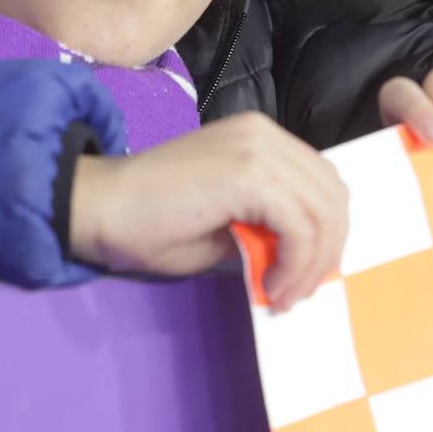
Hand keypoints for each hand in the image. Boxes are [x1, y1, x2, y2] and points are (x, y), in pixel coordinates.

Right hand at [67, 113, 349, 311]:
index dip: (324, 234)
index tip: (303, 277)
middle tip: (299, 293)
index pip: (322, 184)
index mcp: (261, 140)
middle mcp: (266, 135)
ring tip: (283, 296)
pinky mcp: (248, 174)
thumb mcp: (225, 227)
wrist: (100, 207)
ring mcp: (259, 149)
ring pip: (323, 211)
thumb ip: (267, 229)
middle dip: (326, 251)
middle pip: (333, 195)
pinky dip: (295, 262)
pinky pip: (299, 224)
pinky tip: (271, 286)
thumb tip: (303, 261)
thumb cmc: (150, 223)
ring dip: (312, 264)